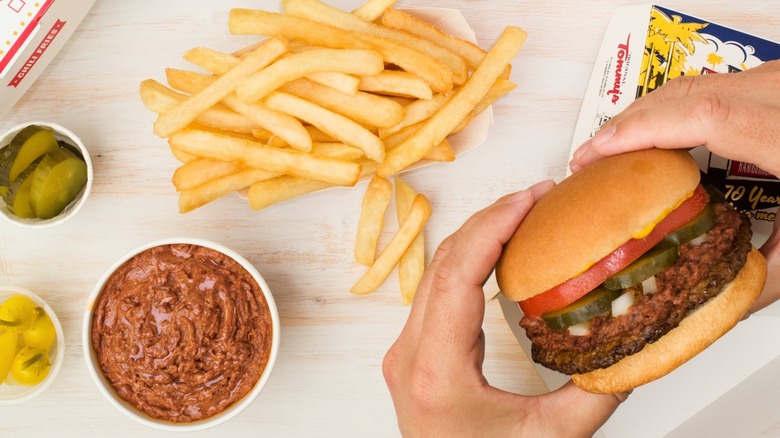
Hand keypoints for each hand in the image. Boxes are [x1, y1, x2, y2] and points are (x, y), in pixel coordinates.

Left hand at [382, 180, 626, 437]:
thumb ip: (596, 393)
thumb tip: (630, 347)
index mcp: (436, 371)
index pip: (457, 275)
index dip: (493, 226)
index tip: (529, 199)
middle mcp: (410, 355)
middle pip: (443, 263)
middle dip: (490, 220)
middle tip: (538, 197)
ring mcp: (405, 352)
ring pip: (435, 272)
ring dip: (477, 236)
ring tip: (523, 215)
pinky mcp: (412, 353)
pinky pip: (436, 290)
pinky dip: (467, 261)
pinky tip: (498, 252)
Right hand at [568, 60, 779, 312]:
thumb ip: (768, 277)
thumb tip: (715, 301)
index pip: (706, 116)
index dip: (643, 130)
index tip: (598, 152)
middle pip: (690, 92)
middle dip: (629, 122)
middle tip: (591, 157)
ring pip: (699, 82)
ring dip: (649, 111)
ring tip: (616, 146)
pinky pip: (716, 84)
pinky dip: (677, 105)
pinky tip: (661, 130)